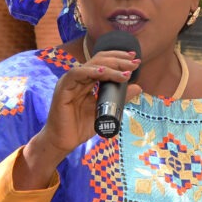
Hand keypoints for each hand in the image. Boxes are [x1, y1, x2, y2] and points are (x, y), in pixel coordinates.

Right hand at [14, 50, 141, 189]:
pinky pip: (76, 74)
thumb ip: (120, 98)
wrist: (63, 142)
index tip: (135, 60)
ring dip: (110, 67)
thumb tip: (138, 87)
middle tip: (135, 62)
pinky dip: (91, 72)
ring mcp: (70, 82)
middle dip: (119, 60)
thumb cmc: (81, 127)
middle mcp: (79, 78)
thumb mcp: (106, 111)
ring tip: (126, 72)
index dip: (119, 59)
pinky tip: (103, 72)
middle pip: (99, 61)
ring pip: (91, 66)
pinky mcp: (63, 89)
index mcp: (87, 81)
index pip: (104, 63)